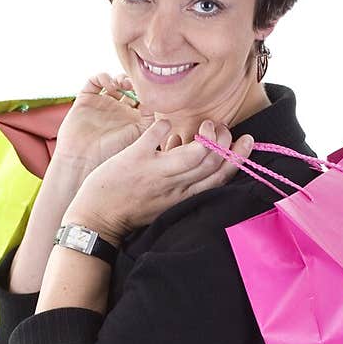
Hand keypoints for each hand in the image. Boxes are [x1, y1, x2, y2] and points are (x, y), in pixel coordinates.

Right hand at [54, 70, 156, 170]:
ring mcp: (101, 103)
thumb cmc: (111, 153)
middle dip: (134, 82)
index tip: (148, 92)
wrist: (82, 159)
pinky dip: (103, 77)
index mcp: (131, 119)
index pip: (143, 98)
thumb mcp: (139, 138)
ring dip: (121, 78)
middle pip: (129, 87)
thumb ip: (151, 122)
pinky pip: (94, 80)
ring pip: (114, 81)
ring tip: (123, 85)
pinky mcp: (86, 99)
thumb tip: (159, 105)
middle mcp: (117, 110)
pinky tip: (110, 86)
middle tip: (135, 85)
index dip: (146, 92)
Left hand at [64, 118, 254, 239]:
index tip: (246, 140)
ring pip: (195, 151)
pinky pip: (158, 133)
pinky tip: (165, 123)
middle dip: (225, 139)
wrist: (97, 220)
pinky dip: (166, 124)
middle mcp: (174, 187)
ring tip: (204, 123)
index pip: (221, 177)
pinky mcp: (136, 159)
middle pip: (213, 161)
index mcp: (184, 199)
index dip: (238, 157)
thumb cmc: (132, 209)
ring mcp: (156, 173)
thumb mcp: (165, 201)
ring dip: (205, 131)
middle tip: (221, 127)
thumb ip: (182, 180)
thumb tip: (192, 146)